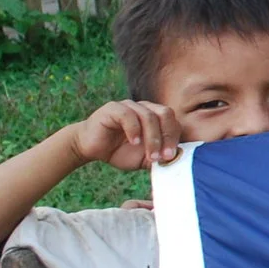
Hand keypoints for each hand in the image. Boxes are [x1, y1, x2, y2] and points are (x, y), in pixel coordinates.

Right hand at [67, 101, 182, 170]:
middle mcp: (145, 108)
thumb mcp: (143, 159)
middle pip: (165, 114)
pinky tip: (134, 143)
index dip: (174, 139)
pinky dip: (134, 130)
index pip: (173, 122)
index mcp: (155, 117)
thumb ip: (159, 158)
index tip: (170, 157)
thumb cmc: (119, 152)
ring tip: (150, 155)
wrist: (90, 148)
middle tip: (163, 156)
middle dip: (167, 136)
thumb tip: (178, 161)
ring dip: (152, 138)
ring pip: (149, 116)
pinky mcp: (113, 108)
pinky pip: (128, 114)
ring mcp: (129, 106)